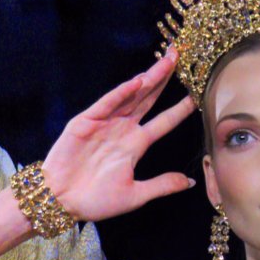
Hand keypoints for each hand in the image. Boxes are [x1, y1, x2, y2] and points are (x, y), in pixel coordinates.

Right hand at [39, 53, 194, 222]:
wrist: (62, 202)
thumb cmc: (95, 201)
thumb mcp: (135, 195)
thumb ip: (162, 185)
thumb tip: (190, 182)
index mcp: (135, 146)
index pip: (163, 123)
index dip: (179, 109)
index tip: (197, 96)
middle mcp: (122, 129)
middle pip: (148, 99)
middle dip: (164, 79)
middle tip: (180, 57)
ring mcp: (105, 123)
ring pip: (131, 95)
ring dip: (148, 78)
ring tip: (166, 62)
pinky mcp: (86, 121)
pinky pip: (107, 104)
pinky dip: (121, 93)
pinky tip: (137, 82)